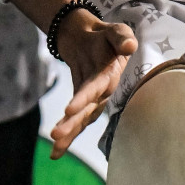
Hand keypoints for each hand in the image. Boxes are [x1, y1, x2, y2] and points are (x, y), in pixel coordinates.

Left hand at [50, 8, 136, 158]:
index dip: (85, 98)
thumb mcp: (116, 31)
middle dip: (73, 123)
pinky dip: (66, 136)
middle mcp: (103, 91)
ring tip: (54, 145)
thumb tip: (129, 46)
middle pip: (88, 110)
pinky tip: (55, 153)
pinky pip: (74, 120)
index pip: (97, 88)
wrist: (90, 38)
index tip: (69, 109)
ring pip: (82, 119)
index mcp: (111, 74)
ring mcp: (93, 99)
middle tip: (56, 134)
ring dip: (69, 133)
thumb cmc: (105, 36)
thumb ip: (122, 37)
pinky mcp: (81, 103)